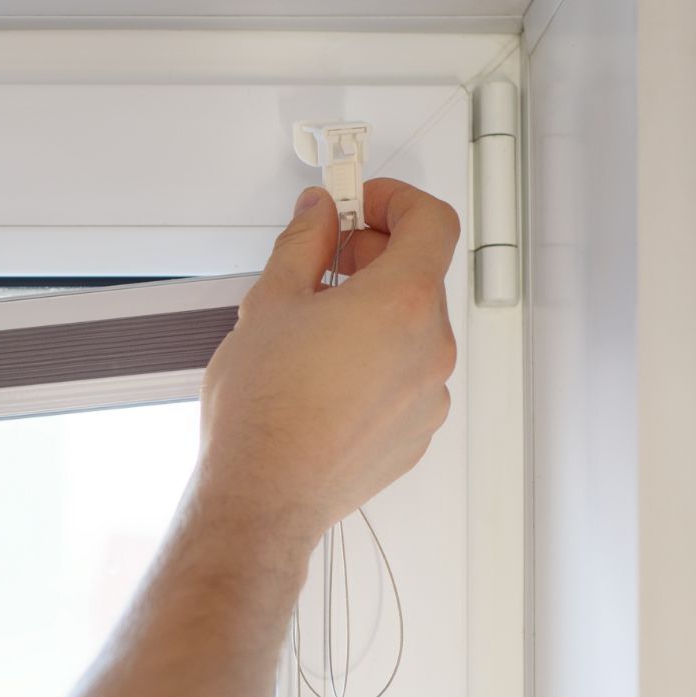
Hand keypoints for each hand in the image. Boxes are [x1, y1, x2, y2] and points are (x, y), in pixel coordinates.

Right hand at [197, 178, 458, 547]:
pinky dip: (376, 363)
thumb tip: (316, 217)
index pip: (432, 221)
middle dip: (373, 258)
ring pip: (411, 330)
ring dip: (372, 314)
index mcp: (402, 301)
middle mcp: (430, 346)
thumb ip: (302, 245)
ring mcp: (429, 393)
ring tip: (313, 332)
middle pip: (420, 275)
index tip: (362, 205)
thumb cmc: (264, 413)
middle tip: (323, 263)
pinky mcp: (416, 431)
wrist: (264, 495)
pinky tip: (324, 377)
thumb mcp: (269, 304)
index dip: (396, 202)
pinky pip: (405, 378)